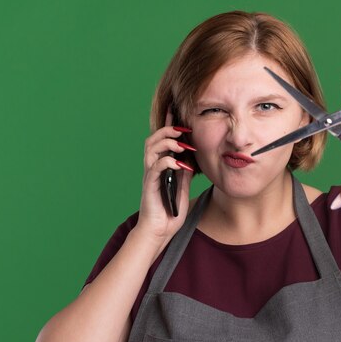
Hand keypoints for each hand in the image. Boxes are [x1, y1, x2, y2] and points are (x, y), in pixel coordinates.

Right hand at [135, 109, 194, 240]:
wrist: (159, 231)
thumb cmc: (169, 212)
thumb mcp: (182, 189)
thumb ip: (184, 173)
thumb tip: (191, 158)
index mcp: (160, 166)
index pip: (162, 140)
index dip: (168, 124)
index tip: (176, 109)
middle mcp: (152, 168)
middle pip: (153, 139)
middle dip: (168, 130)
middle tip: (184, 130)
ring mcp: (150, 176)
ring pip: (151, 149)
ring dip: (167, 143)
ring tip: (182, 145)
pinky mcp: (150, 185)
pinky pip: (155, 167)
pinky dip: (167, 162)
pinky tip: (180, 164)